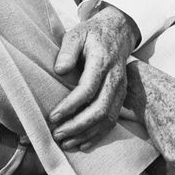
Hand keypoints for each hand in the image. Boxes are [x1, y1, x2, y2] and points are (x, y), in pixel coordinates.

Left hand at [48, 5, 139, 150]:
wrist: (118, 31)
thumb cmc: (92, 34)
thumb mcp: (76, 34)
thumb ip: (67, 50)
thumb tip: (60, 71)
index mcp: (102, 61)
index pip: (87, 89)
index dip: (70, 106)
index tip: (53, 117)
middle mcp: (115, 78)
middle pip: (100, 109)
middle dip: (77, 126)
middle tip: (57, 134)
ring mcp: (121, 88)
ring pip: (108, 118)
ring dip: (86, 134)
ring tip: (66, 143)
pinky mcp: (121, 96)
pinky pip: (113, 120)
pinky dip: (98, 135)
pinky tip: (82, 144)